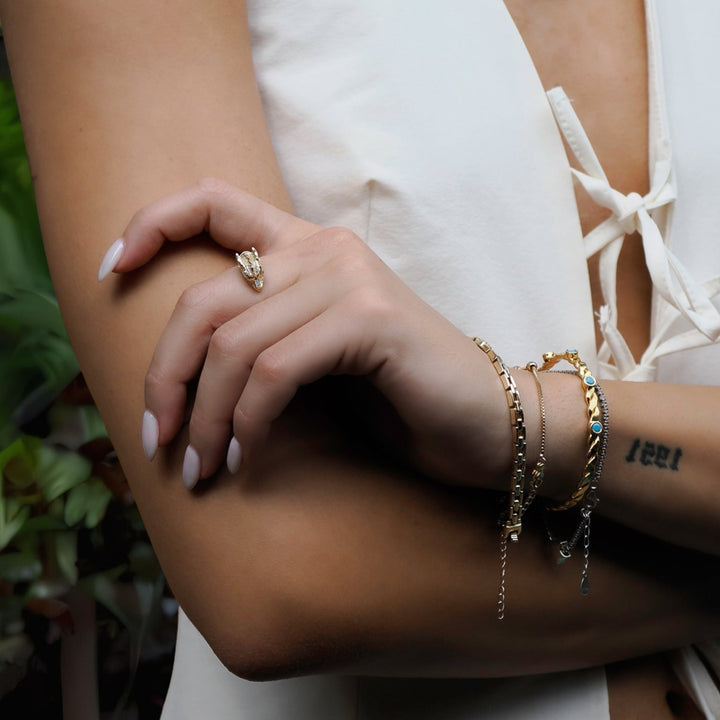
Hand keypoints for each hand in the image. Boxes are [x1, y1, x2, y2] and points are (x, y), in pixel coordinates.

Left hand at [100, 179, 512, 488]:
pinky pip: (274, 371)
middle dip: (164, 378)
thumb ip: (261, 339)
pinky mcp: (370, 320)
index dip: (152, 224)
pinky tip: (246, 459)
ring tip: (202, 467)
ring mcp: (347, 279)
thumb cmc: (397, 396)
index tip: (111, 271)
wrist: (486, 420)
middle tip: (159, 441)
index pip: (212, 200)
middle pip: (202, 300)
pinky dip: (247, 422)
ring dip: (205, 418)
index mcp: (306, 246)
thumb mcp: (314, 356)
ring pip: (231, 344)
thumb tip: (178, 376)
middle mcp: (324, 248)